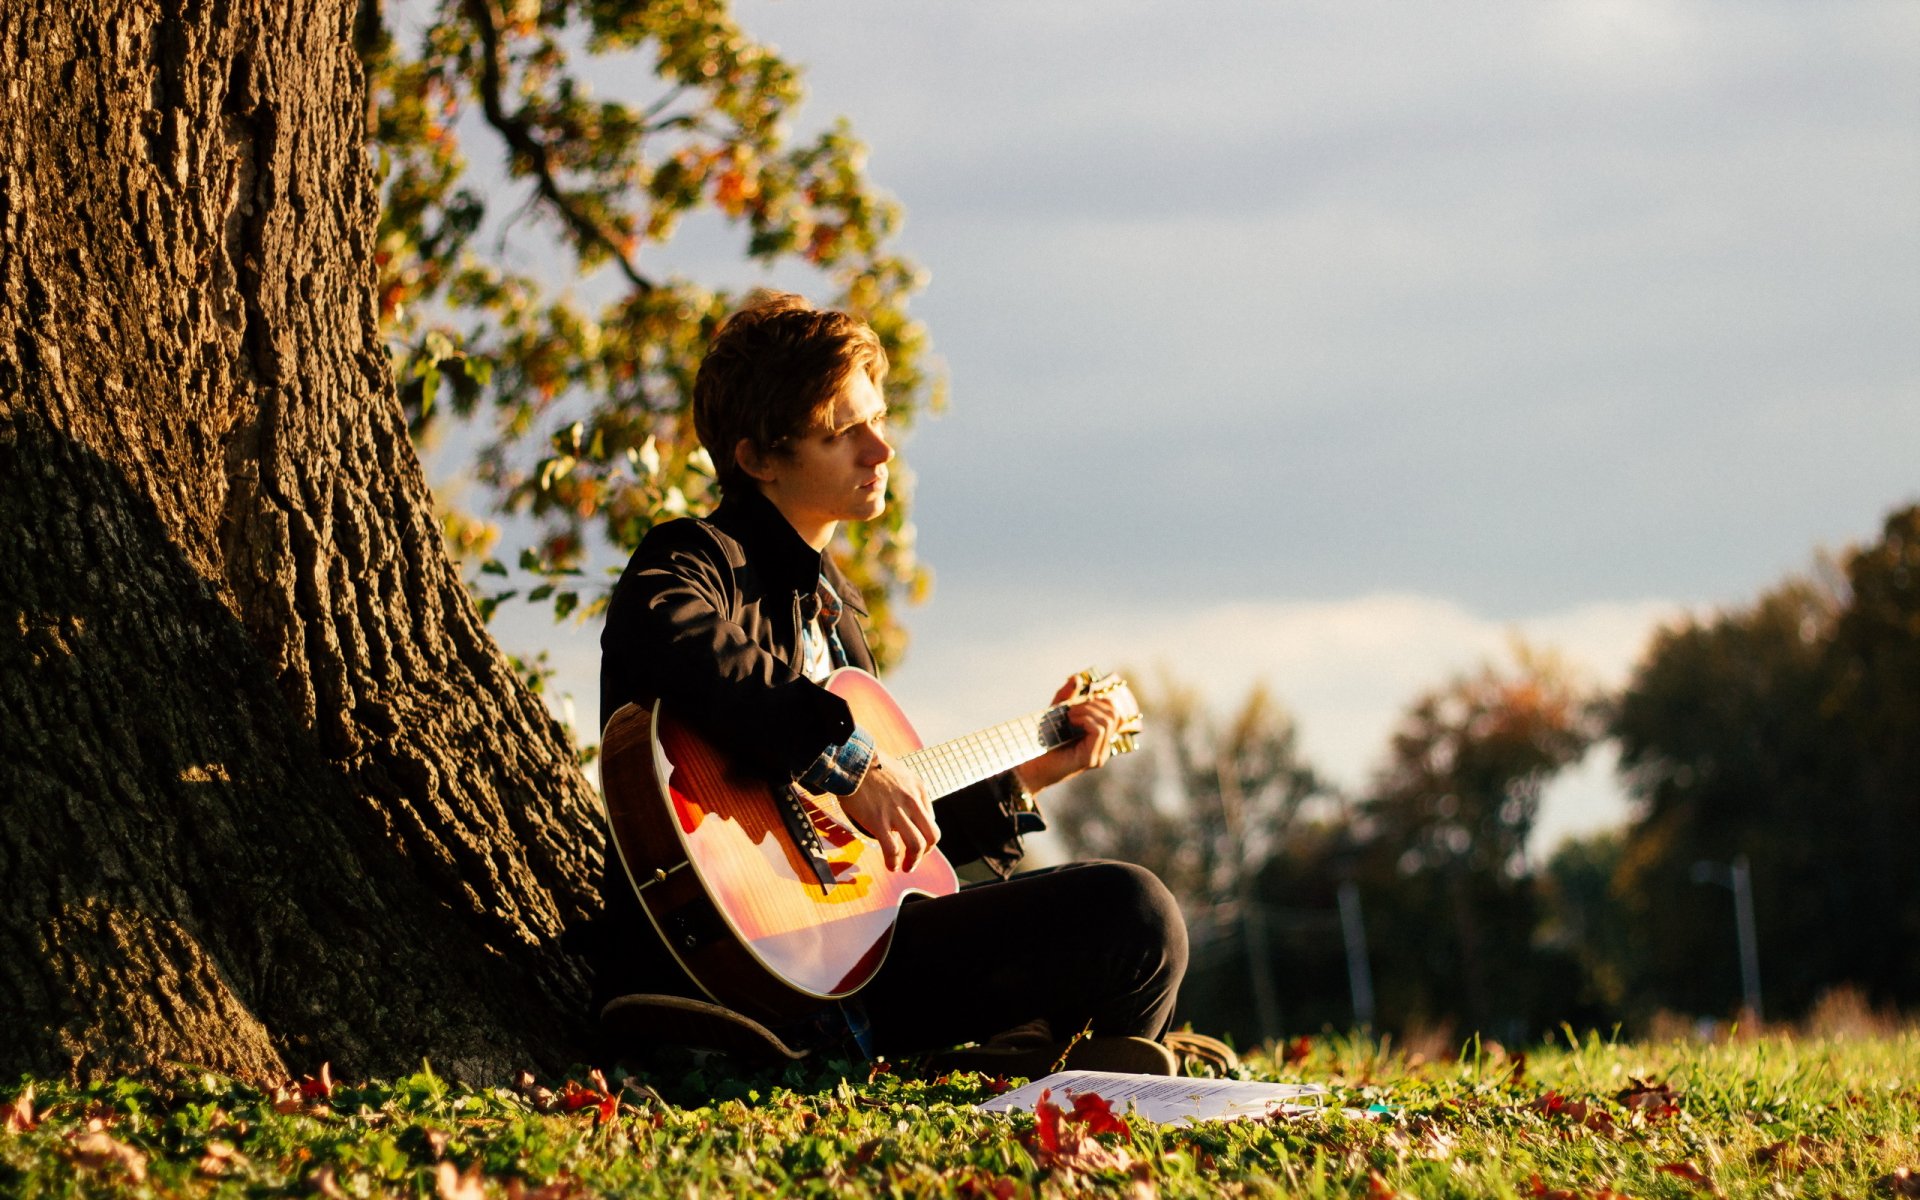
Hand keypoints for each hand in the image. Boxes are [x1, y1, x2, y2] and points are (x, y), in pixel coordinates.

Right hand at [841, 748, 939, 871]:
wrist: (852, 760)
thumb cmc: (870, 765)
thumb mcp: (900, 773)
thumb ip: (906, 792)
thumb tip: (903, 811)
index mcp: (918, 789)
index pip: (931, 820)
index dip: (924, 835)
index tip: (916, 841)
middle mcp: (912, 801)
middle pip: (931, 836)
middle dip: (925, 852)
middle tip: (914, 859)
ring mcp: (896, 812)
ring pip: (916, 845)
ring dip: (912, 861)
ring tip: (904, 867)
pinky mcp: (878, 821)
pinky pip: (892, 849)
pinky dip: (893, 862)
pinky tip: (890, 866)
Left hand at [1013, 675, 1124, 797]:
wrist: (1028, 767)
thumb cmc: (1041, 743)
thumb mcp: (1056, 714)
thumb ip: (1067, 697)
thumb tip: (1077, 676)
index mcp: (1099, 740)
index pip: (1117, 714)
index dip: (1101, 701)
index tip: (1079, 702)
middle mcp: (1103, 749)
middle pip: (1116, 715)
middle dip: (1094, 704)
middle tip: (1072, 709)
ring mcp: (1098, 755)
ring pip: (1109, 720)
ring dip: (1087, 710)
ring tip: (1069, 715)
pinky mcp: (1089, 759)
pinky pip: (1099, 729)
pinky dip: (1085, 718)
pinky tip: (1070, 721)